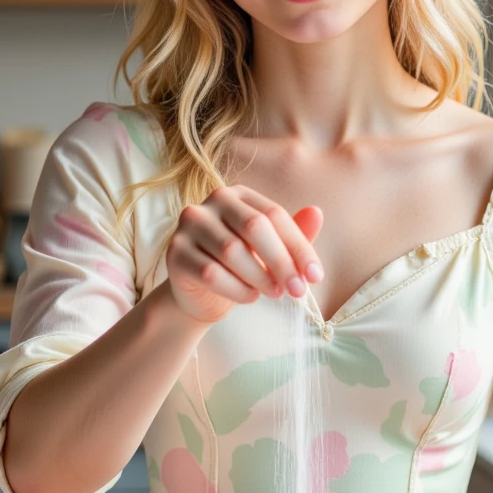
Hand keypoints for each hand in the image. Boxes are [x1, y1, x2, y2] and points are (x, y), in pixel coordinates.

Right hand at [165, 185, 323, 325]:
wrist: (200, 296)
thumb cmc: (240, 270)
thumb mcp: (270, 253)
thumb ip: (293, 236)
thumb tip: (317, 213)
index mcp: (238, 195)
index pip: (274, 215)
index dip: (299, 247)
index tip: (315, 276)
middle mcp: (210, 203)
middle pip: (254, 227)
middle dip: (282, 262)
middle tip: (297, 291)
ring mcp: (189, 225)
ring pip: (232, 251)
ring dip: (260, 278)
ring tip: (273, 293)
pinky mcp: (175, 253)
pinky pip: (211, 273)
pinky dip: (237, 290)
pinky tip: (249, 297)